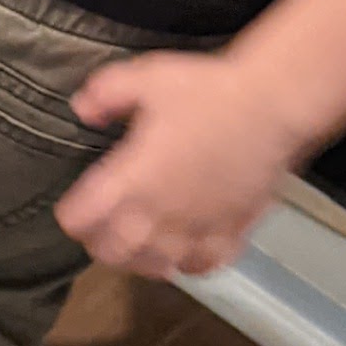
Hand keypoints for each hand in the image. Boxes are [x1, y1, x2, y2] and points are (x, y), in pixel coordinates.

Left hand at [55, 51, 299, 278]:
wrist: (272, 104)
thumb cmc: (210, 90)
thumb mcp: (146, 77)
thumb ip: (105, 93)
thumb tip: (83, 110)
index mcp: (132, 179)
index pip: (81, 220)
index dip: (72, 214)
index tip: (77, 205)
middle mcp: (160, 213)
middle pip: (112, 253)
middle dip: (100, 242)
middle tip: (103, 226)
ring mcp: (197, 228)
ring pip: (156, 268)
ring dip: (141, 258)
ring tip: (141, 243)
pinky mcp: (231, 232)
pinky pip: (203, 266)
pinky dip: (188, 264)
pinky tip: (186, 250)